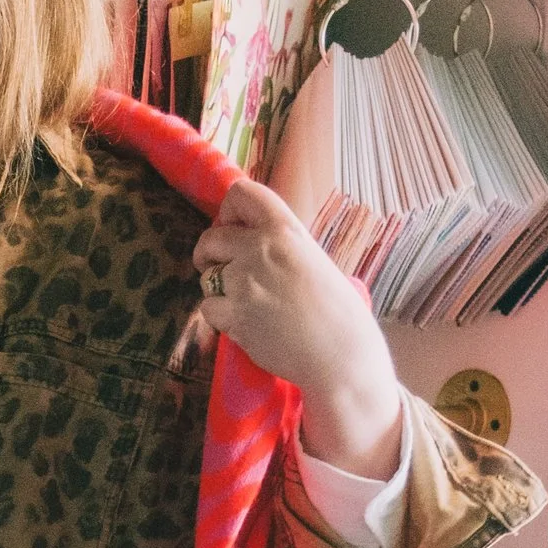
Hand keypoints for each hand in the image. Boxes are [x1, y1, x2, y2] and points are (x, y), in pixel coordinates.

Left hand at [193, 178, 400, 473]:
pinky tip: (247, 324)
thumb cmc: (335, 309)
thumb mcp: (311, 258)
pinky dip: (220, 318)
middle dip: (210, 255)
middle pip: (211, 237)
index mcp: (286, 229)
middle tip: (224, 271)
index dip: (228, 211)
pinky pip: (208, 308)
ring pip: (206, 278)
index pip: (241, 193)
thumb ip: (279, 244)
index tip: (233, 229)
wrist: (340, 353)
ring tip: (249, 305)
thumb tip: (245, 238)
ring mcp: (244, 281)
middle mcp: (261, 248)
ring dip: (218, 290)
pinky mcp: (233, 313)